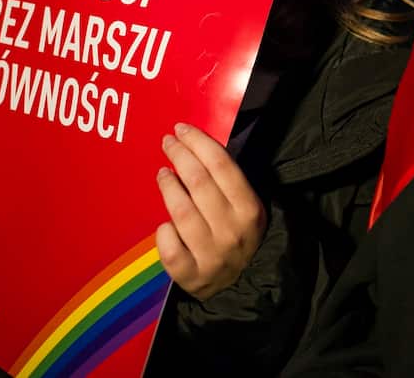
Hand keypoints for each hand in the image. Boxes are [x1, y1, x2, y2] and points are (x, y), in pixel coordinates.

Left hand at [156, 122, 266, 300]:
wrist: (240, 284)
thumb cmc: (237, 233)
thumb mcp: (244, 206)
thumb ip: (227, 181)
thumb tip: (195, 145)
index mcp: (250, 209)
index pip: (222, 165)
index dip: (198, 142)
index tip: (181, 129)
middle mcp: (233, 231)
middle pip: (198, 182)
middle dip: (179, 155)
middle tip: (167, 142)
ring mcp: (212, 256)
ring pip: (181, 211)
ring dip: (168, 186)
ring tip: (163, 174)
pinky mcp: (192, 276)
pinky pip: (169, 248)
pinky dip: (164, 232)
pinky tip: (165, 224)